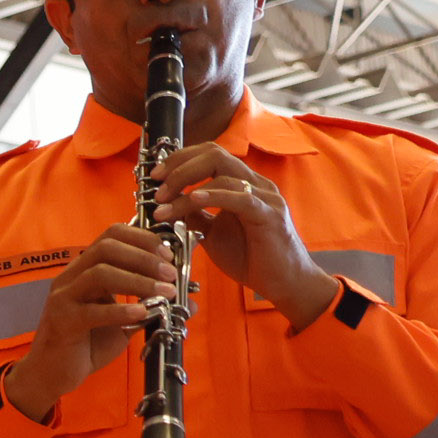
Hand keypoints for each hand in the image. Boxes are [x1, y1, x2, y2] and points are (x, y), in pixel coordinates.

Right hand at [7, 223, 180, 422]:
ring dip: (138, 280)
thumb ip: (151, 307)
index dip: (143, 239)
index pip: (112, 235)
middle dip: (144, 257)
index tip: (168, 255)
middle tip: (170, 273)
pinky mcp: (62, 321)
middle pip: (106, 248)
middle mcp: (71, 277)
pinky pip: (92, 311)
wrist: (53, 374)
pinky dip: (120, 310)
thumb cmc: (87, 344)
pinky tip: (141, 313)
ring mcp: (63, 298)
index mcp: (85, 270)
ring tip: (163, 293)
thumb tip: (190, 301)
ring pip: (100, 273)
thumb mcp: (125, 321)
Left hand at [155, 144, 334, 328]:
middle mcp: (255, 184)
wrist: (282, 283)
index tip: (155, 176)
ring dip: (185, 187)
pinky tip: (191, 201)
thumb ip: (195, 216)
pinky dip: (213, 196)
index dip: (180, 160)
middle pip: (215, 154)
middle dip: (179, 166)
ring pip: (223, 174)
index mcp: (242, 184)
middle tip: (156, 184)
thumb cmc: (251, 258)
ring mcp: (264, 197)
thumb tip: (169, 205)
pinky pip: (240, 198)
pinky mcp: (269, 215)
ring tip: (163, 206)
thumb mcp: (212, 233)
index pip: (209, 155)